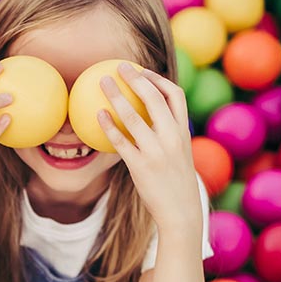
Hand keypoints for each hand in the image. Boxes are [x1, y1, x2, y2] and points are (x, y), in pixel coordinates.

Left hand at [96, 64, 201, 234]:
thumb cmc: (176, 183)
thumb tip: (149, 118)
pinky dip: (108, 125)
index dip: (158, 79)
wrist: (181, 213)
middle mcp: (172, 138)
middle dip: (136, 78)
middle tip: (118, 67)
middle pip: (154, 99)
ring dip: (116, 96)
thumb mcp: (180, 154)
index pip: (175, 95)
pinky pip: (120, 141)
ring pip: (134, 117)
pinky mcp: (140, 166)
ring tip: (102, 83)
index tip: (143, 71)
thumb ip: (168, 135)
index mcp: (183, 132)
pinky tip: (97, 115)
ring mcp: (156, 152)